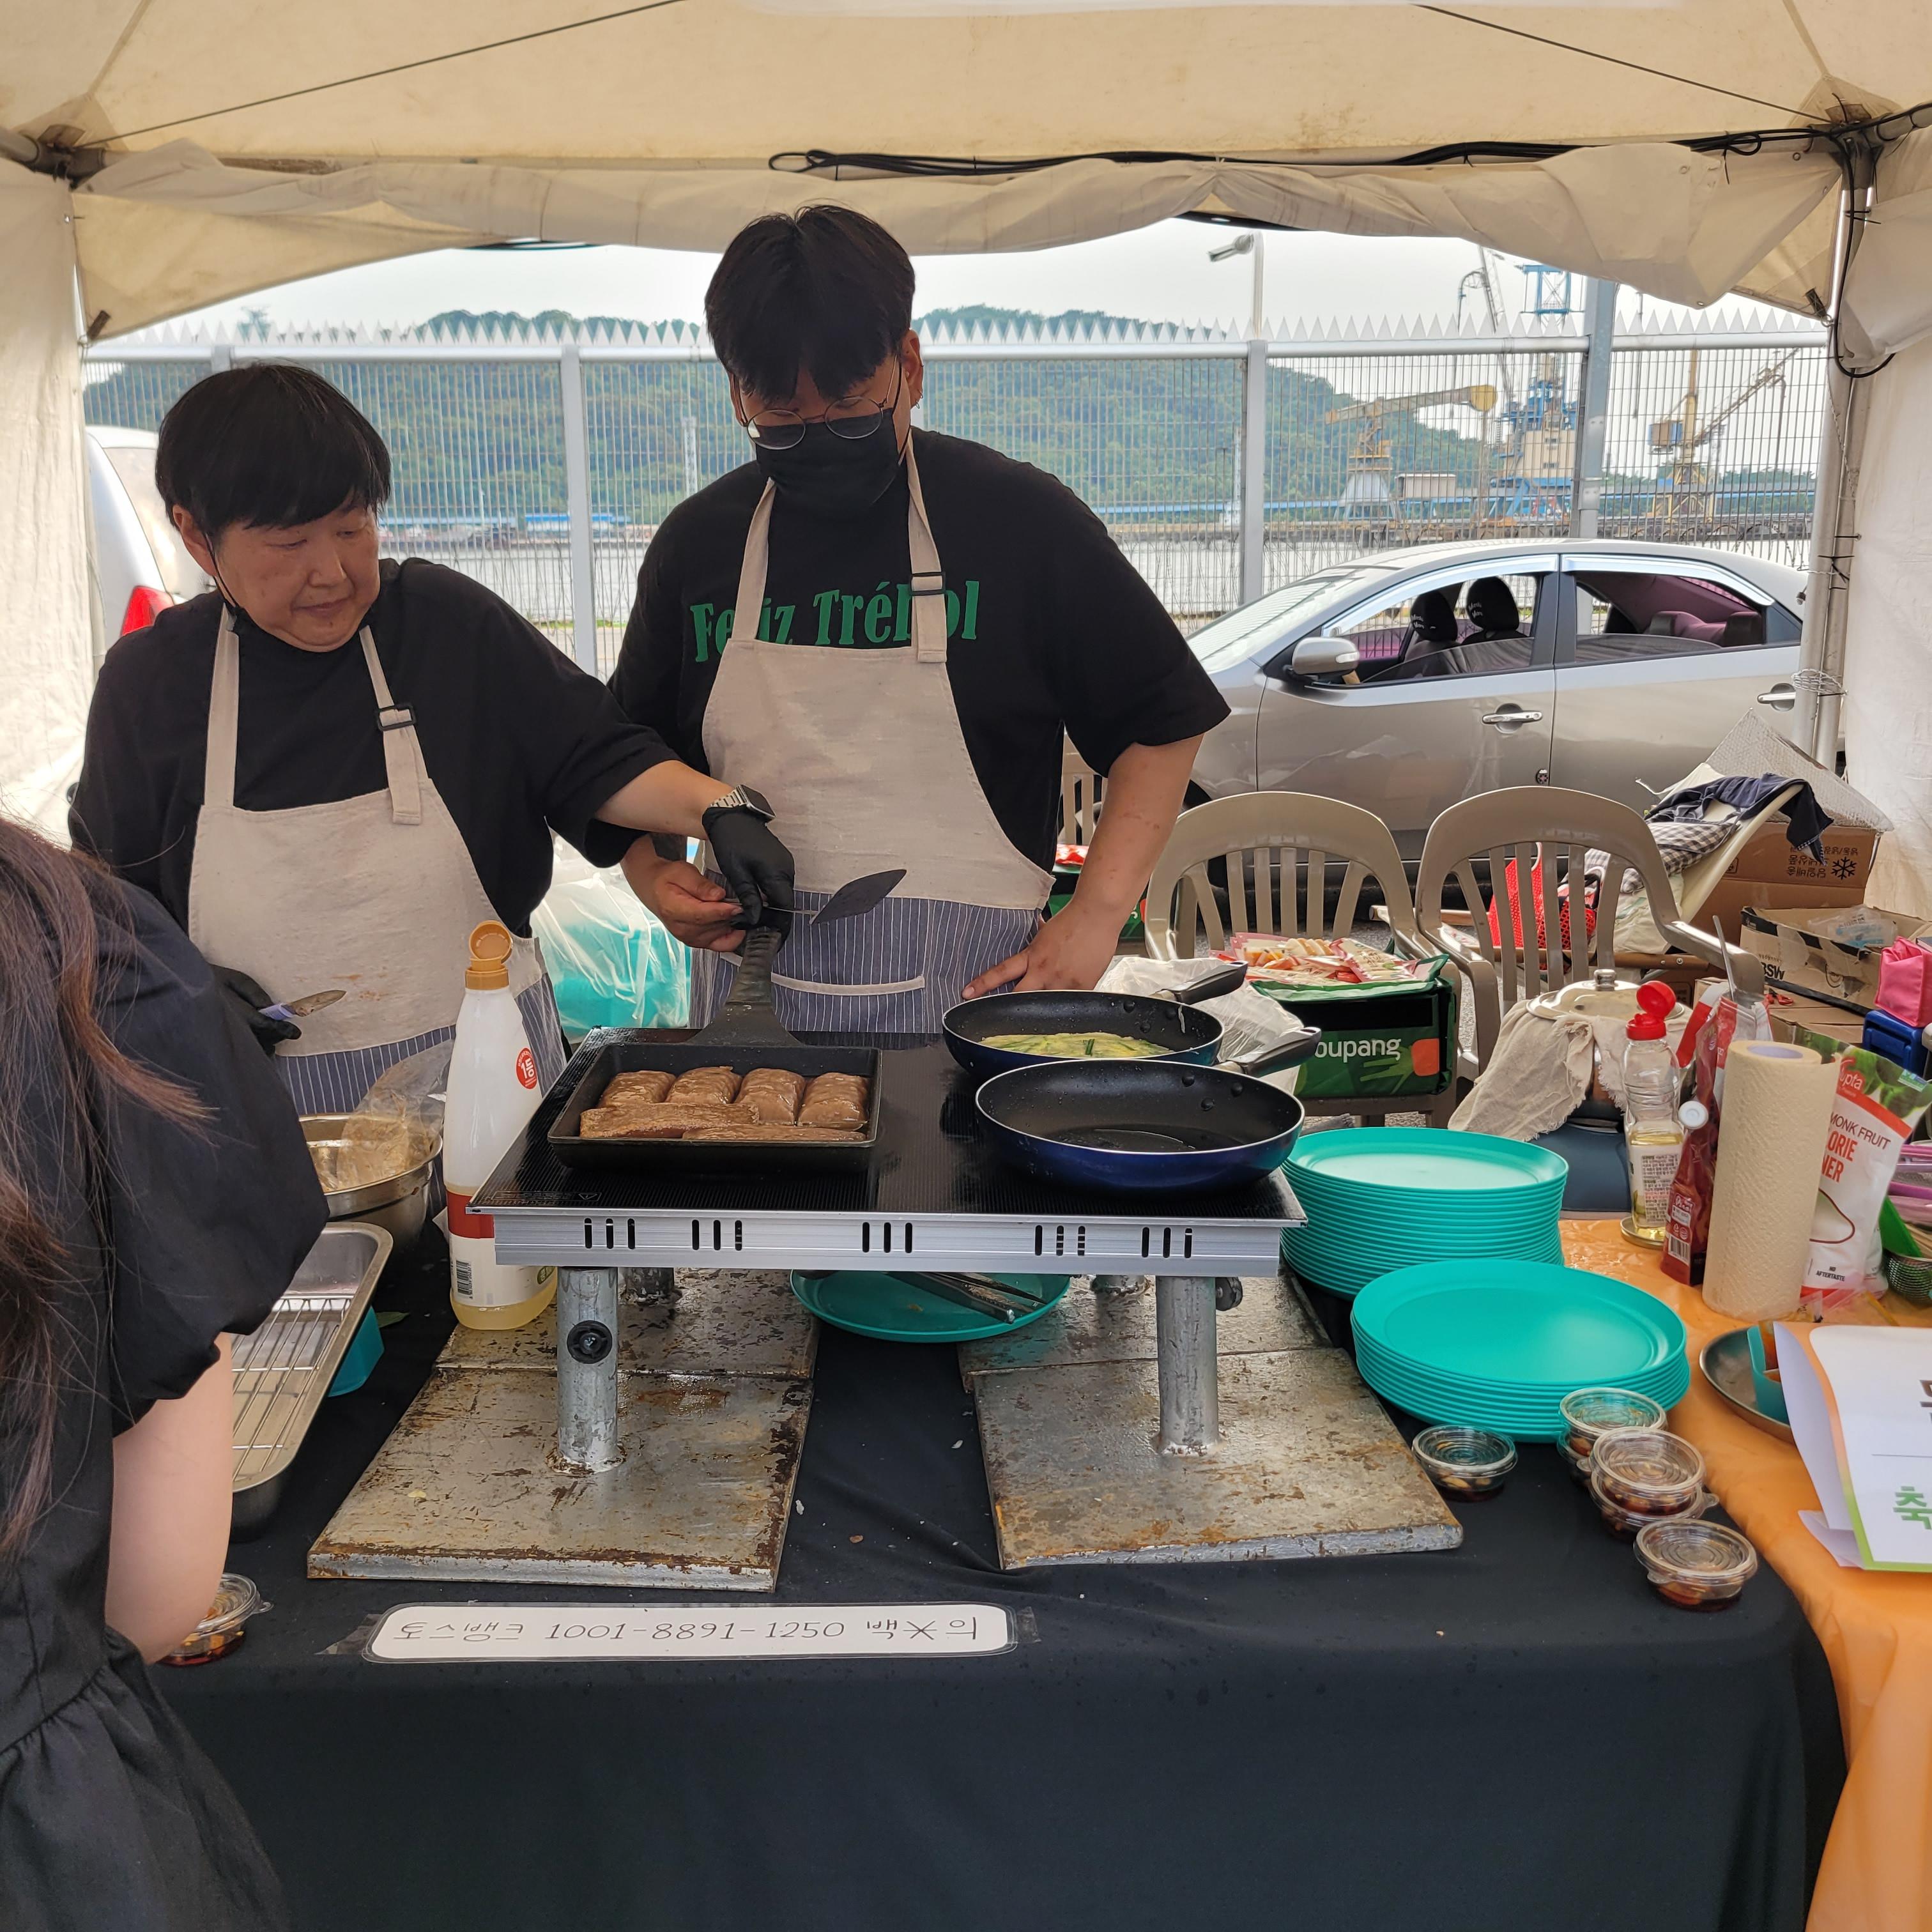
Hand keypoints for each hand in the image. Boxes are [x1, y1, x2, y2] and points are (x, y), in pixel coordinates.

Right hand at [211, 965, 300, 1055]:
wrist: (181, 989)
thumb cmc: (210, 981)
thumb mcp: (235, 980)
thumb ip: (255, 993)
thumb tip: (272, 1008)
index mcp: (238, 1012)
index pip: (267, 1025)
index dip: (283, 1030)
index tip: (295, 1033)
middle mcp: (232, 1030)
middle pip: (262, 1041)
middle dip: (276, 1037)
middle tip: (285, 1032)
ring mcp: (224, 1040)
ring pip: (252, 1051)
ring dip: (264, 1045)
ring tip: (271, 1038)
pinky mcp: (217, 1045)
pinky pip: (240, 1054)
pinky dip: (252, 1051)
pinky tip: (256, 1046)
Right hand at [620, 845, 745, 953]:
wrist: (655, 888)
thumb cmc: (667, 879)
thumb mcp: (681, 871)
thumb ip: (700, 884)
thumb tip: (718, 895)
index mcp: (673, 909)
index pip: (702, 915)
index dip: (722, 912)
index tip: (738, 906)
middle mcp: (681, 928)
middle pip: (713, 926)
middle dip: (730, 915)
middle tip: (743, 903)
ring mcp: (689, 938)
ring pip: (719, 934)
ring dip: (731, 923)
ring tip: (736, 909)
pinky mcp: (698, 942)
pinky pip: (721, 946)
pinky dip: (733, 938)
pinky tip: (738, 926)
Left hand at [702, 805, 795, 936]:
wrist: (731, 816)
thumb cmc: (732, 842)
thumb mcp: (737, 873)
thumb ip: (749, 898)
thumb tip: (756, 919)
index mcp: (778, 874)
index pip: (786, 908)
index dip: (780, 926)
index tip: (773, 940)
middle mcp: (786, 869)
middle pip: (785, 902)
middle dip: (775, 918)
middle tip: (761, 932)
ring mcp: (784, 863)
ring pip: (781, 893)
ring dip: (772, 906)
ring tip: (758, 920)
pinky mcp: (778, 860)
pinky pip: (779, 883)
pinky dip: (771, 894)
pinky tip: (758, 901)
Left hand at [962, 903, 1118, 998]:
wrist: (1097, 913)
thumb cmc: (1075, 919)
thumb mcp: (1047, 932)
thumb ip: (1036, 944)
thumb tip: (1030, 940)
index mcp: (1032, 956)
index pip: (1001, 972)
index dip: (982, 985)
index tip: (967, 994)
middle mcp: (1044, 972)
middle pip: (1019, 997)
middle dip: (1011, 1008)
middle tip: (1003, 1019)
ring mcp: (1063, 982)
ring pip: (1045, 1006)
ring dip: (1044, 1008)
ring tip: (1049, 1010)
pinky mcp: (1082, 987)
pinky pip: (1071, 1004)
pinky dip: (1070, 1005)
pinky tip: (1073, 1002)